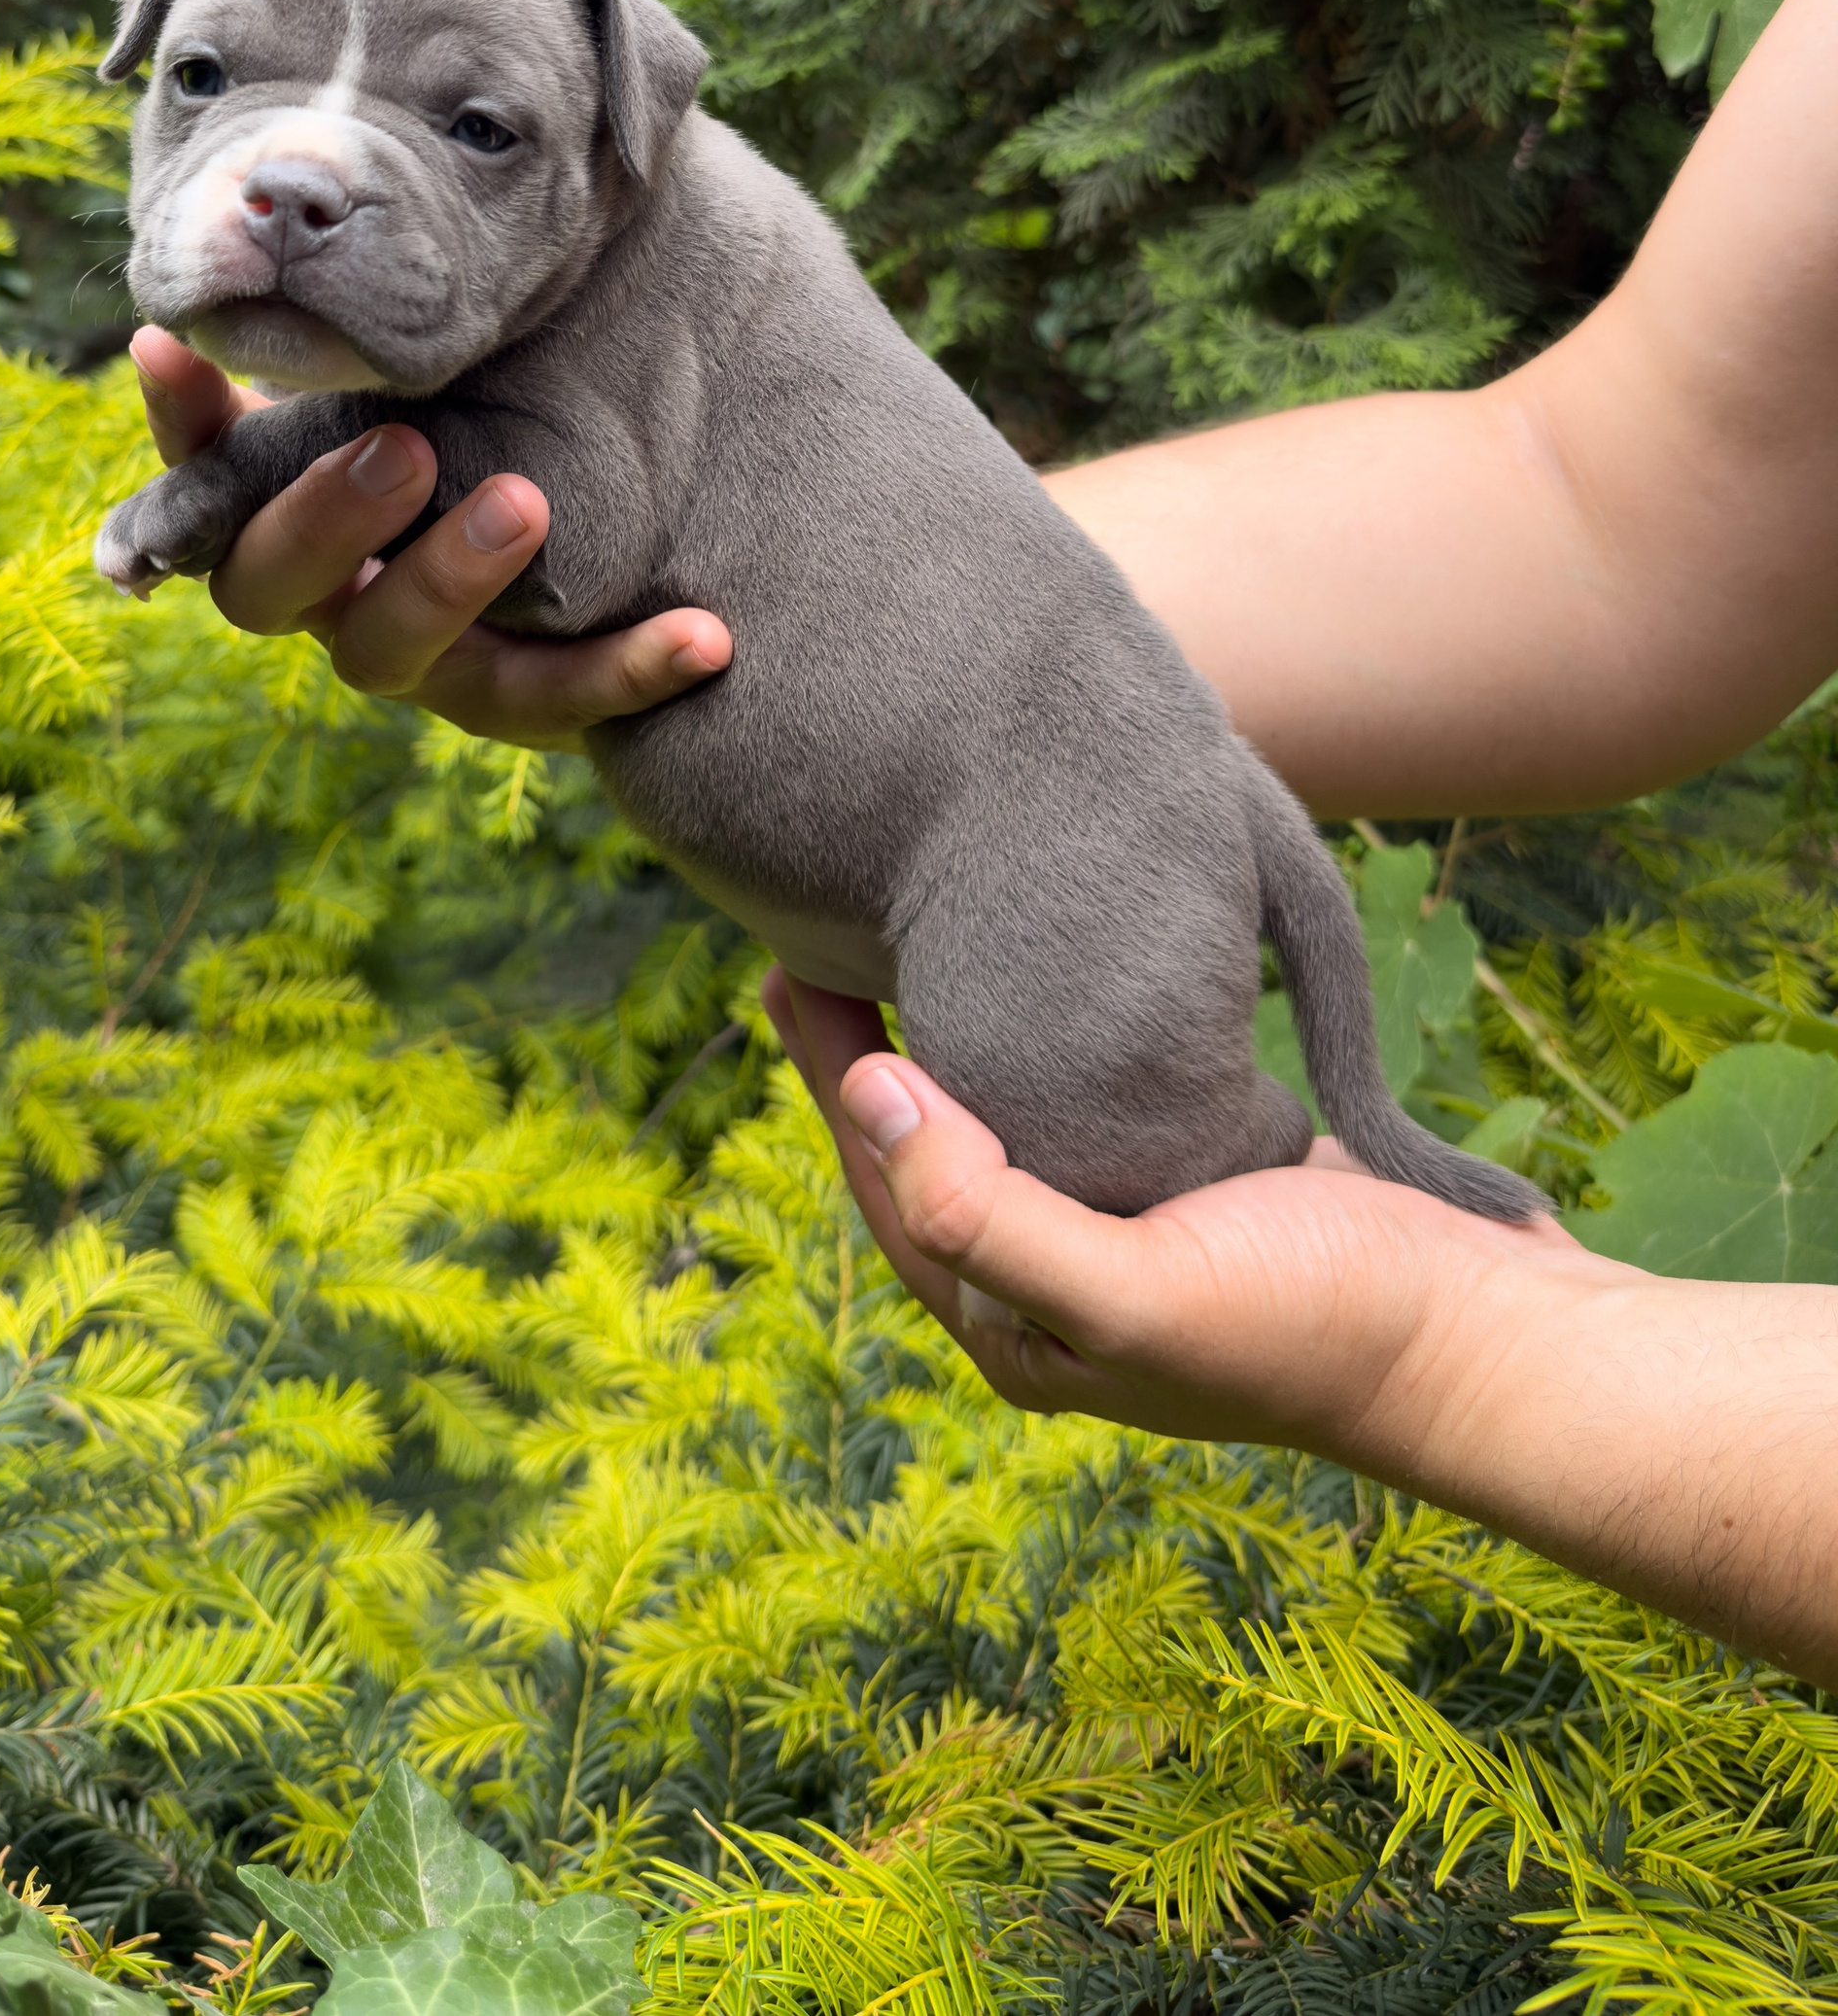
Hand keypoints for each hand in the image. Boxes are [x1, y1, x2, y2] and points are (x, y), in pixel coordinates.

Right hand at [125, 329, 732, 748]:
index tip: (166, 344)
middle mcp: (332, 603)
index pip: (199, 482)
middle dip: (325, 516)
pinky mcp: (521, 703)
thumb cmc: (481, 430)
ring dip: (450, 578)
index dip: (181, 426)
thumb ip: (360, 334)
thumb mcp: (424, 381)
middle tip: (395, 446)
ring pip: (397, 653)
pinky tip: (706, 634)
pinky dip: (632, 667)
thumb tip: (237, 266)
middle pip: (272, 588)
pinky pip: (567, 699)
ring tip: (521, 501)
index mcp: (285, 523)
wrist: (598, 557)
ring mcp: (422, 665)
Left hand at [763, 968, 1600, 1475]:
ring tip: (906, 941)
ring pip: (1006, 1127)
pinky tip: (1041, 981)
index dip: (833, 1080)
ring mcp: (1135, 1240)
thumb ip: (989, 1213)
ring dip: (952, 1042)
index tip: (788, 970)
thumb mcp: (1133, 1293)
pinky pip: (1090, 1109)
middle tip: (817, 939)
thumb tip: (876, 1098)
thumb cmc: (1317, 1325)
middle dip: (870, 1057)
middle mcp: (1064, 1294)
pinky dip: (1046, 1046)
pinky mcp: (1200, 1192)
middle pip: (932, 1157)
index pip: (889, 1188)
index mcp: (1021, 1336)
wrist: (1491, 1341)